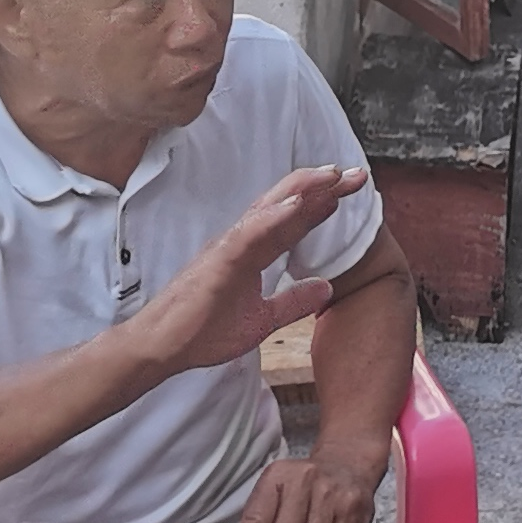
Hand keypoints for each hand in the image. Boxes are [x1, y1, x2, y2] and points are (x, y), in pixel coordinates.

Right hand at [130, 167, 365, 373]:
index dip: (323, 204)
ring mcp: (230, 247)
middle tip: (358, 173)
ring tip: (332, 175)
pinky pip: (250, 232)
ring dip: (303, 190)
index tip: (352, 189)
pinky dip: (274, 215)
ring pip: (271, 208)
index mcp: (252, 252)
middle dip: (323, 187)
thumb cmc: (202, 331)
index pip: (294, 221)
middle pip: (288, 205)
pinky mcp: (219, 259)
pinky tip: (298, 203)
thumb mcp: (262, 320)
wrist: (163, 348)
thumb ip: (292, 302)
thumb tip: (326, 288)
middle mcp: (242, 241)